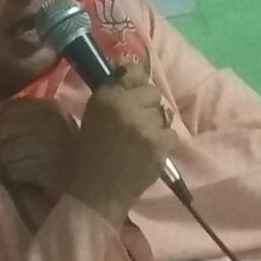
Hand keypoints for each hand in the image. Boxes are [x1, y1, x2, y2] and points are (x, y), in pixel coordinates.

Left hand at [0, 98, 77, 197]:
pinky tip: (35, 178)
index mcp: (52, 107)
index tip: (13, 137)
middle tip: (23, 155)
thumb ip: (21, 119)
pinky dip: (20, 177)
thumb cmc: (67, 154)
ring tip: (31, 167)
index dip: (4, 125)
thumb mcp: (49, 127)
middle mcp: (51, 121)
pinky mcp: (47, 169)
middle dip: (6, 145)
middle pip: (2, 129)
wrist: (95, 183)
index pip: (8, 108)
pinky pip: (14, 170)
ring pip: (5, 152)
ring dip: (12, 164)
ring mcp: (50, 144)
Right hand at [66, 61, 177, 223]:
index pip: (134, 71)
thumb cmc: (89, 153)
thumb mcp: (93, 115)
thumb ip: (112, 92)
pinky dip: (162, 141)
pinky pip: (170, 133)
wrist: (97, 192)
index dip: (135, 81)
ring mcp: (146, 125)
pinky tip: (148, 151)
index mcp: (106, 97)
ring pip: (163, 113)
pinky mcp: (160, 144)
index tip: (132, 92)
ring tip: (141, 139)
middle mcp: (127, 106)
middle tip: (134, 122)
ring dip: (154, 123)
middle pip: (153, 92)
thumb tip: (130, 69)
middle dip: (145, 104)